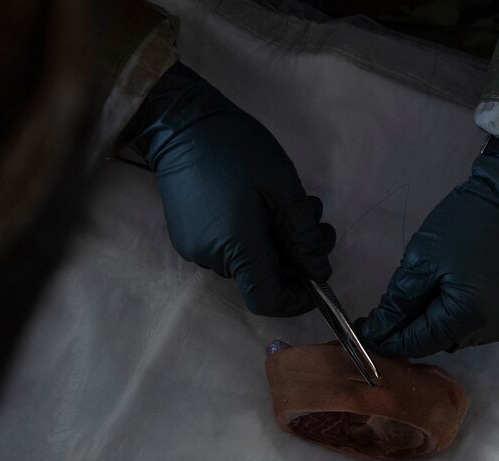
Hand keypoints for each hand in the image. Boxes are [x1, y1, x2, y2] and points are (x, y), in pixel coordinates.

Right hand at [129, 63, 334, 315]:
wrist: (178, 121)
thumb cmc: (235, 148)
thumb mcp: (281, 186)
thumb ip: (303, 235)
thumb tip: (320, 272)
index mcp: (235, 248)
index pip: (268, 300)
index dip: (297, 299)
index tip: (318, 275)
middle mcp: (212, 258)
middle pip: (262, 278)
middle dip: (296, 256)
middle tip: (318, 220)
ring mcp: (195, 248)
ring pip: (249, 261)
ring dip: (278, 240)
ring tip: (295, 203)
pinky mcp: (188, 235)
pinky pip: (230, 248)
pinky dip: (255, 234)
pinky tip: (264, 203)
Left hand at [355, 154, 498, 356]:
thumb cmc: (465, 222)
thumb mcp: (422, 259)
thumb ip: (399, 301)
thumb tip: (378, 331)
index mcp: (470, 316)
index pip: (421, 341)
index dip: (392, 341)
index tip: (368, 335)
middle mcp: (494, 329)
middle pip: (442, 340)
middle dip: (417, 328)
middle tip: (394, 309)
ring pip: (461, 335)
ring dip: (442, 322)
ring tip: (432, 292)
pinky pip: (481, 326)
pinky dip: (464, 315)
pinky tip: (459, 291)